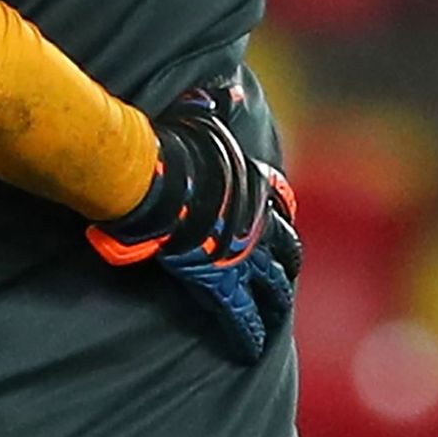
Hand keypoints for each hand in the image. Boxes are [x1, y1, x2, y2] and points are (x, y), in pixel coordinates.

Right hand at [87, 86, 302, 363]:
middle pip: (286, 252)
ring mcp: (243, 256)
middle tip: (281, 283)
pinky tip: (249, 347)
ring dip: (274, 304)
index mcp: (252, 186)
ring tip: (271, 320)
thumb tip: (227, 89)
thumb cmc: (170, 147)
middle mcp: (257, 223)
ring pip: (273, 289)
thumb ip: (213, 106)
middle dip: (285, 267)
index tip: (281, 224)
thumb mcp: (197, 120)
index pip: (280, 204)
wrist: (152, 181)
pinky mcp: (221, 282)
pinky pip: (241, 314)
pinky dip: (248, 332)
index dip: (281, 216)